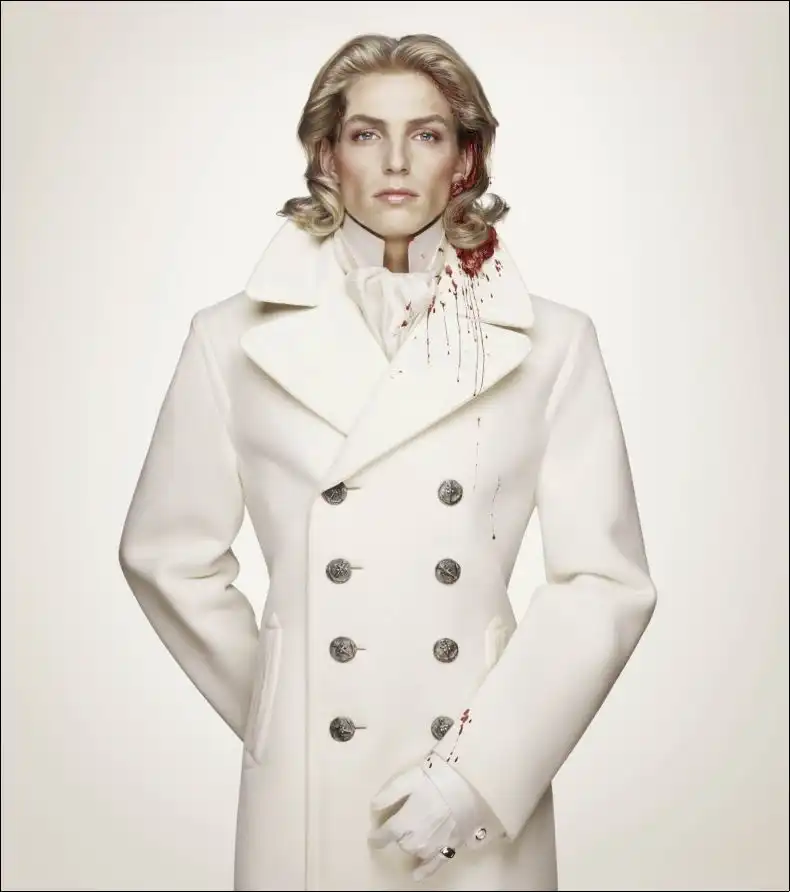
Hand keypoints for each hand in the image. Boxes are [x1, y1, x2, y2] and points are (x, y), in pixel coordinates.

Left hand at [368, 756, 496, 880]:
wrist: (470, 784)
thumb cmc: (437, 777)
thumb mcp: (408, 778)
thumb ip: (389, 794)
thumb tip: (374, 807)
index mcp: (404, 821)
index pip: (386, 833)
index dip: (378, 836)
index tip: (373, 837)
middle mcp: (417, 838)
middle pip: (401, 842)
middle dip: (399, 834)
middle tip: (402, 821)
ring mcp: (434, 845)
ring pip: (416, 851)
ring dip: (411, 844)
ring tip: (412, 833)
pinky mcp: (450, 846)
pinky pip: (434, 865)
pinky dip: (424, 870)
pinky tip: (417, 874)